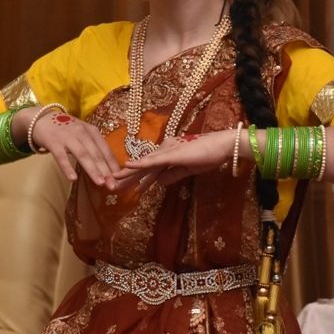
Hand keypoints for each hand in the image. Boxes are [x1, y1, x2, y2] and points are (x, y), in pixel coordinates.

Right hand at [30, 112, 120, 189]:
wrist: (41, 119)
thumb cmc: (66, 130)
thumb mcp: (83, 133)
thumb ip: (94, 146)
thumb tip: (108, 167)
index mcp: (92, 131)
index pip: (105, 150)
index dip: (113, 165)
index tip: (120, 179)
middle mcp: (82, 133)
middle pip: (96, 154)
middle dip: (106, 170)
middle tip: (113, 185)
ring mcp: (68, 137)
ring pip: (83, 155)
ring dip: (93, 169)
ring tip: (100, 182)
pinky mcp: (54, 142)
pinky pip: (62, 157)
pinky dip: (68, 168)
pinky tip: (73, 179)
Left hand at [113, 131, 235, 189]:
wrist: (222, 146)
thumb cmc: (209, 156)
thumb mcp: (188, 170)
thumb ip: (173, 175)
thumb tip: (159, 183)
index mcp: (168, 154)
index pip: (149, 170)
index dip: (137, 179)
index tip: (125, 187)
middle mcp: (164, 150)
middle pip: (142, 167)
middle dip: (126, 178)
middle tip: (111, 186)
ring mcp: (166, 151)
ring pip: (143, 165)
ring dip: (127, 173)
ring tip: (112, 180)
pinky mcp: (171, 154)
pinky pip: (152, 160)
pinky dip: (139, 164)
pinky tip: (127, 167)